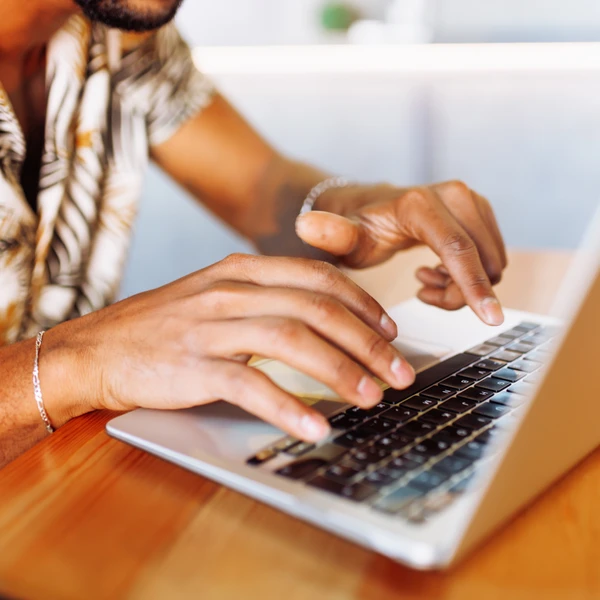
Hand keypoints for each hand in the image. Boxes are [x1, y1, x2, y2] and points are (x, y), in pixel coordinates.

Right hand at [45, 255, 414, 441]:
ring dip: (341, 370)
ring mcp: (211, 326)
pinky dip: (289, 405)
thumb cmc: (162, 326)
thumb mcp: (215, 297)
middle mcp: (230, 290)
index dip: (362, 303)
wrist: (96, 348)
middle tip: (399, 371)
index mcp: (241, 270)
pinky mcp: (193, 366)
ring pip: (292, 340)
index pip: (318, 277)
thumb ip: (264, 300)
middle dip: (367, 342)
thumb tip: (321, 323)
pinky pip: (251, 384)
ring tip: (372, 397)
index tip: (390, 330)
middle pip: (317, 308)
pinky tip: (316, 425)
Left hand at [295, 181, 506, 325]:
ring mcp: (471, 200)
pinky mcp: (480, 210)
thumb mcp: (342, 237)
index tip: (491, 318)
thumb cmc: (355, 228)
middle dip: (461, 292)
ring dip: (463, 284)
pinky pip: (491, 255)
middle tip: (424, 293)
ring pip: (491, 261)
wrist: (370, 209)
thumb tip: (304, 224)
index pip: (458, 250)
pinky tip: (437, 272)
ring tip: (426, 280)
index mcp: (421, 204)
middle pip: (481, 261)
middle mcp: (454, 195)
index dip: (475, 287)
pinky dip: (469, 274)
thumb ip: (329, 233)